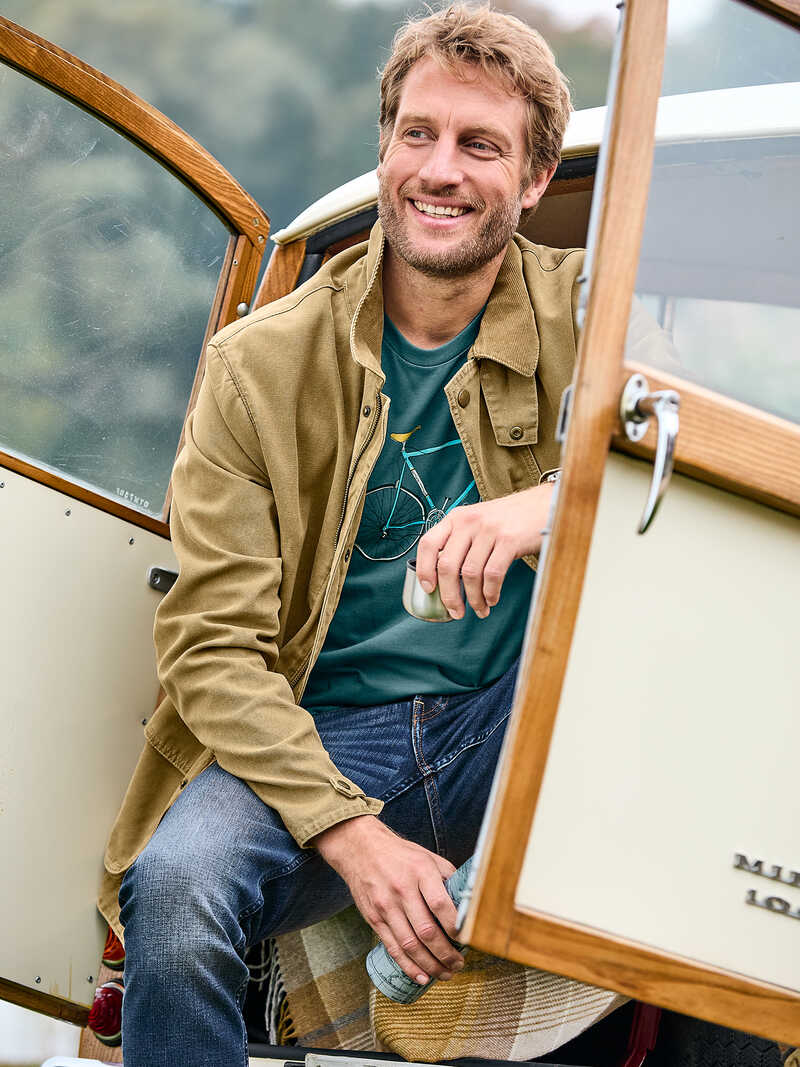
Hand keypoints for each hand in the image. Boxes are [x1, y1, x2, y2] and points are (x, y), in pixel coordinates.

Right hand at [311, 815, 462, 984]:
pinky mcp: (374, 918)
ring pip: (410, 944)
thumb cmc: (400, 854)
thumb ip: (447, 878)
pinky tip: (422, 976)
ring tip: (445, 974)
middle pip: (426, 931)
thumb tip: (468, 901)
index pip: (440, 905)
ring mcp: (386, 906)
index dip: (455, 927)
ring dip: (430, 965)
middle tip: (459, 964)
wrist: (361, 849)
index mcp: (420, 871)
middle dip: (446, 954)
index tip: (467, 940)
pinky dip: (408, 966)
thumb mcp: (427, 857)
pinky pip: (393, 947)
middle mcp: (402, 890)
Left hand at [415, 484, 553, 619]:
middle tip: (456, 611)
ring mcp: (489, 530)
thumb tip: (446, 581)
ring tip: (479, 609)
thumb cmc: (510, 520)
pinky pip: (492, 575)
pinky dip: (490, 593)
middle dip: (449, 595)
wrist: (543, 506)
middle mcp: (469, 522)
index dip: (424, 570)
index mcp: (456, 518)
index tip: (429, 590)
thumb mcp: (479, 523)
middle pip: (447, 565)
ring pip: (470, 574)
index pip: (428, 544)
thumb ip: (462, 543)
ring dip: (473, 598)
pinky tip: (492, 599)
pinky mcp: (509, 540)